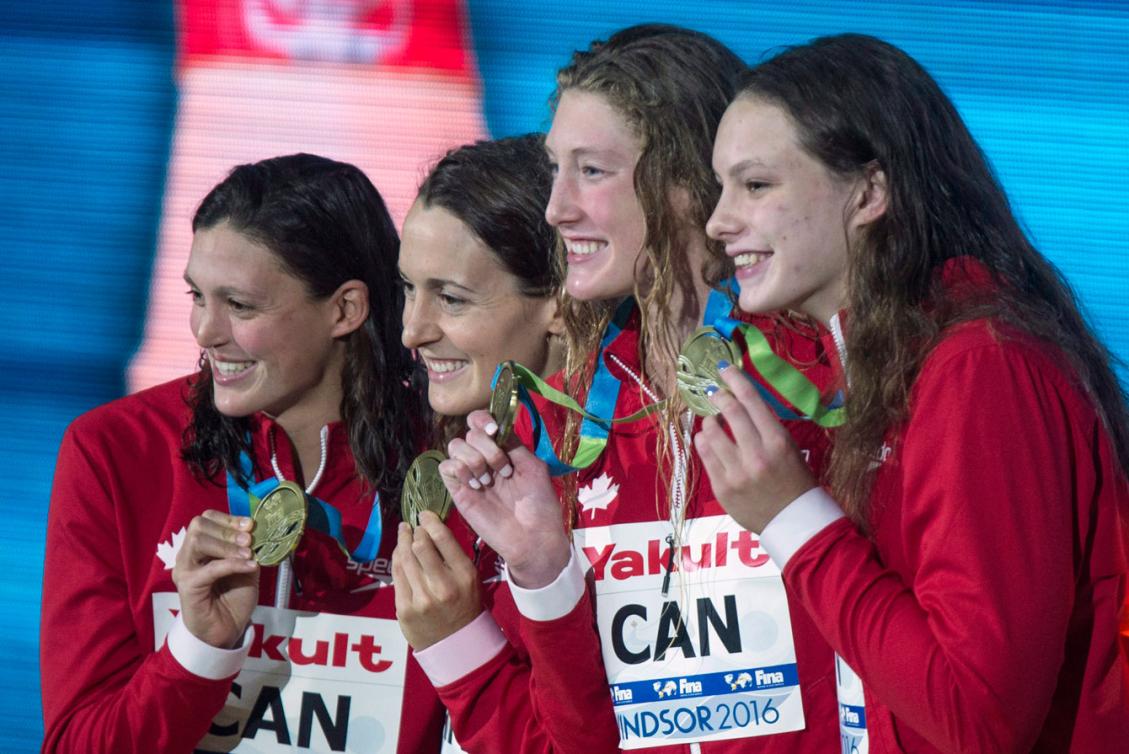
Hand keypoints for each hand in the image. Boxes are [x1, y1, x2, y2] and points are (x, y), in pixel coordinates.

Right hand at [172, 509, 259, 648]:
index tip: (250, 524)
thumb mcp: (247, 568)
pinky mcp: (187, 586)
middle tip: (249, 540)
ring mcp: (184, 570)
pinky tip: (250, 567)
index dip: (228, 518)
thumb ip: (248, 550)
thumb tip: (256, 531)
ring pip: (198, 542)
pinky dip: (232, 564)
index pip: (206, 519)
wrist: (226, 630)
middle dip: (228, 529)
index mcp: (200, 547)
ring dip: (227, 545)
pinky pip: (209, 569)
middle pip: (198, 525)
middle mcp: (188, 555)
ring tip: (248, 553)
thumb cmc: (234, 598)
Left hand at [392, 512, 482, 649]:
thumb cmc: (464, 604)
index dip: (429, 521)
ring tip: (403, 533)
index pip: (442, 538)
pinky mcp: (404, 608)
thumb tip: (430, 526)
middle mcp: (443, 586)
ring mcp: (421, 599)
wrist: (455, 643)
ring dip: (402, 541)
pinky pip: (396, 575)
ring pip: (404, 558)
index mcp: (464, 575)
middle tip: (412, 527)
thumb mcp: (469, 578)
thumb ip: (452, 555)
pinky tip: (399, 553)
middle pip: (419, 545)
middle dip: (414, 531)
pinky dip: (397, 559)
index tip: (424, 515)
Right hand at [439, 410, 569, 588]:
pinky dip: (459, 470)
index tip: (495, 432)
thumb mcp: (533, 467)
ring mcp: (470, 474)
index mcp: (502, 449)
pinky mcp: (458, 491)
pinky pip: (445, 467)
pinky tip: (476, 485)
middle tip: (503, 470)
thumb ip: (513, 445)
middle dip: (486, 446)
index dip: (484, 420)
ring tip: (489, 481)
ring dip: (473, 458)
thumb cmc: (539, 504)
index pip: (482, 422)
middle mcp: (484, 458)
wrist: (532, 537)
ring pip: (454, 446)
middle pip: (469, 432)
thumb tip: (496, 428)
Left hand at [694, 365, 817, 532]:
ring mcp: (737, 473)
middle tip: (716, 393)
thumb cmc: (795, 481)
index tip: (724, 369)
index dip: (735, 380)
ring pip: (711, 433)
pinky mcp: (722, 488)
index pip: (752, 401)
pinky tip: (706, 440)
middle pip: (730, 412)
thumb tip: (741, 400)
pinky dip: (703, 442)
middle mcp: (757, 455)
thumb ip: (766, 426)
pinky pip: (705, 455)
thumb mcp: (789, 448)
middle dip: (720, 396)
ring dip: (709, 421)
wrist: (794, 522)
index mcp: (778, 442)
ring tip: (713, 422)